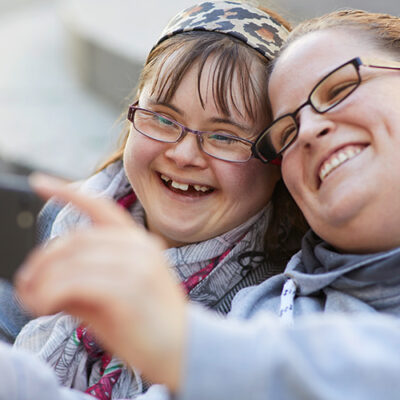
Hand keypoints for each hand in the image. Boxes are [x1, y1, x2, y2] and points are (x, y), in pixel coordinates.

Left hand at [15, 173, 185, 391]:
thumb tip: (36, 277)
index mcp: (139, 242)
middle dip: (43, 261)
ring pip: (72, 261)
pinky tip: (45, 308)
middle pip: (76, 240)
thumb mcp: (111, 294)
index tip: (39, 182)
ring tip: (33, 302)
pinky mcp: (131, 289)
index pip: (101, 208)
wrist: (182, 350)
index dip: (68, 193)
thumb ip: (81, 279)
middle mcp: (141, 246)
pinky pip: (76, 283)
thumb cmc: (144, 323)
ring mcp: (139, 265)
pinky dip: (50, 294)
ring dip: (42, 282)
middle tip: (25, 284)